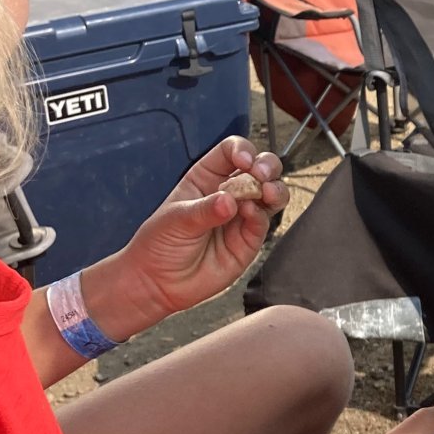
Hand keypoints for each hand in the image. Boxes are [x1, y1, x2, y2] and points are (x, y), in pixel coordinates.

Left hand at [100, 138, 288, 328]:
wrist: (158, 283)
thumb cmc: (159, 244)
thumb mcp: (176, 219)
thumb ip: (205, 210)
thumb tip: (231, 201)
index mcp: (206, 177)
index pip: (231, 151)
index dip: (242, 150)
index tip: (244, 161)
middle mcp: (229, 192)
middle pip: (260, 167)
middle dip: (267, 166)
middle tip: (261, 175)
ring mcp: (242, 216)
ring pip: (271, 194)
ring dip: (275, 190)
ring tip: (266, 194)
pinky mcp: (249, 240)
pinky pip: (264, 222)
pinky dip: (261, 216)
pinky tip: (249, 215)